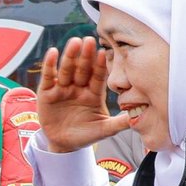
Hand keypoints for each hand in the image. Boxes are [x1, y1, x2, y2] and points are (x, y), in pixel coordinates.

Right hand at [37, 38, 125, 153]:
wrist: (64, 145)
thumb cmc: (86, 135)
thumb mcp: (104, 130)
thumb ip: (119, 122)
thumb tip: (138, 117)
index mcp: (94, 93)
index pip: (98, 76)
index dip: (100, 66)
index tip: (104, 53)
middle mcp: (78, 87)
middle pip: (83, 69)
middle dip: (86, 56)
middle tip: (90, 41)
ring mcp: (62, 89)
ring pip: (67, 70)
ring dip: (70, 56)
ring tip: (74, 42)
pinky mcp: (46, 93)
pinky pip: (48, 77)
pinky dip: (49, 65)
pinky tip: (52, 53)